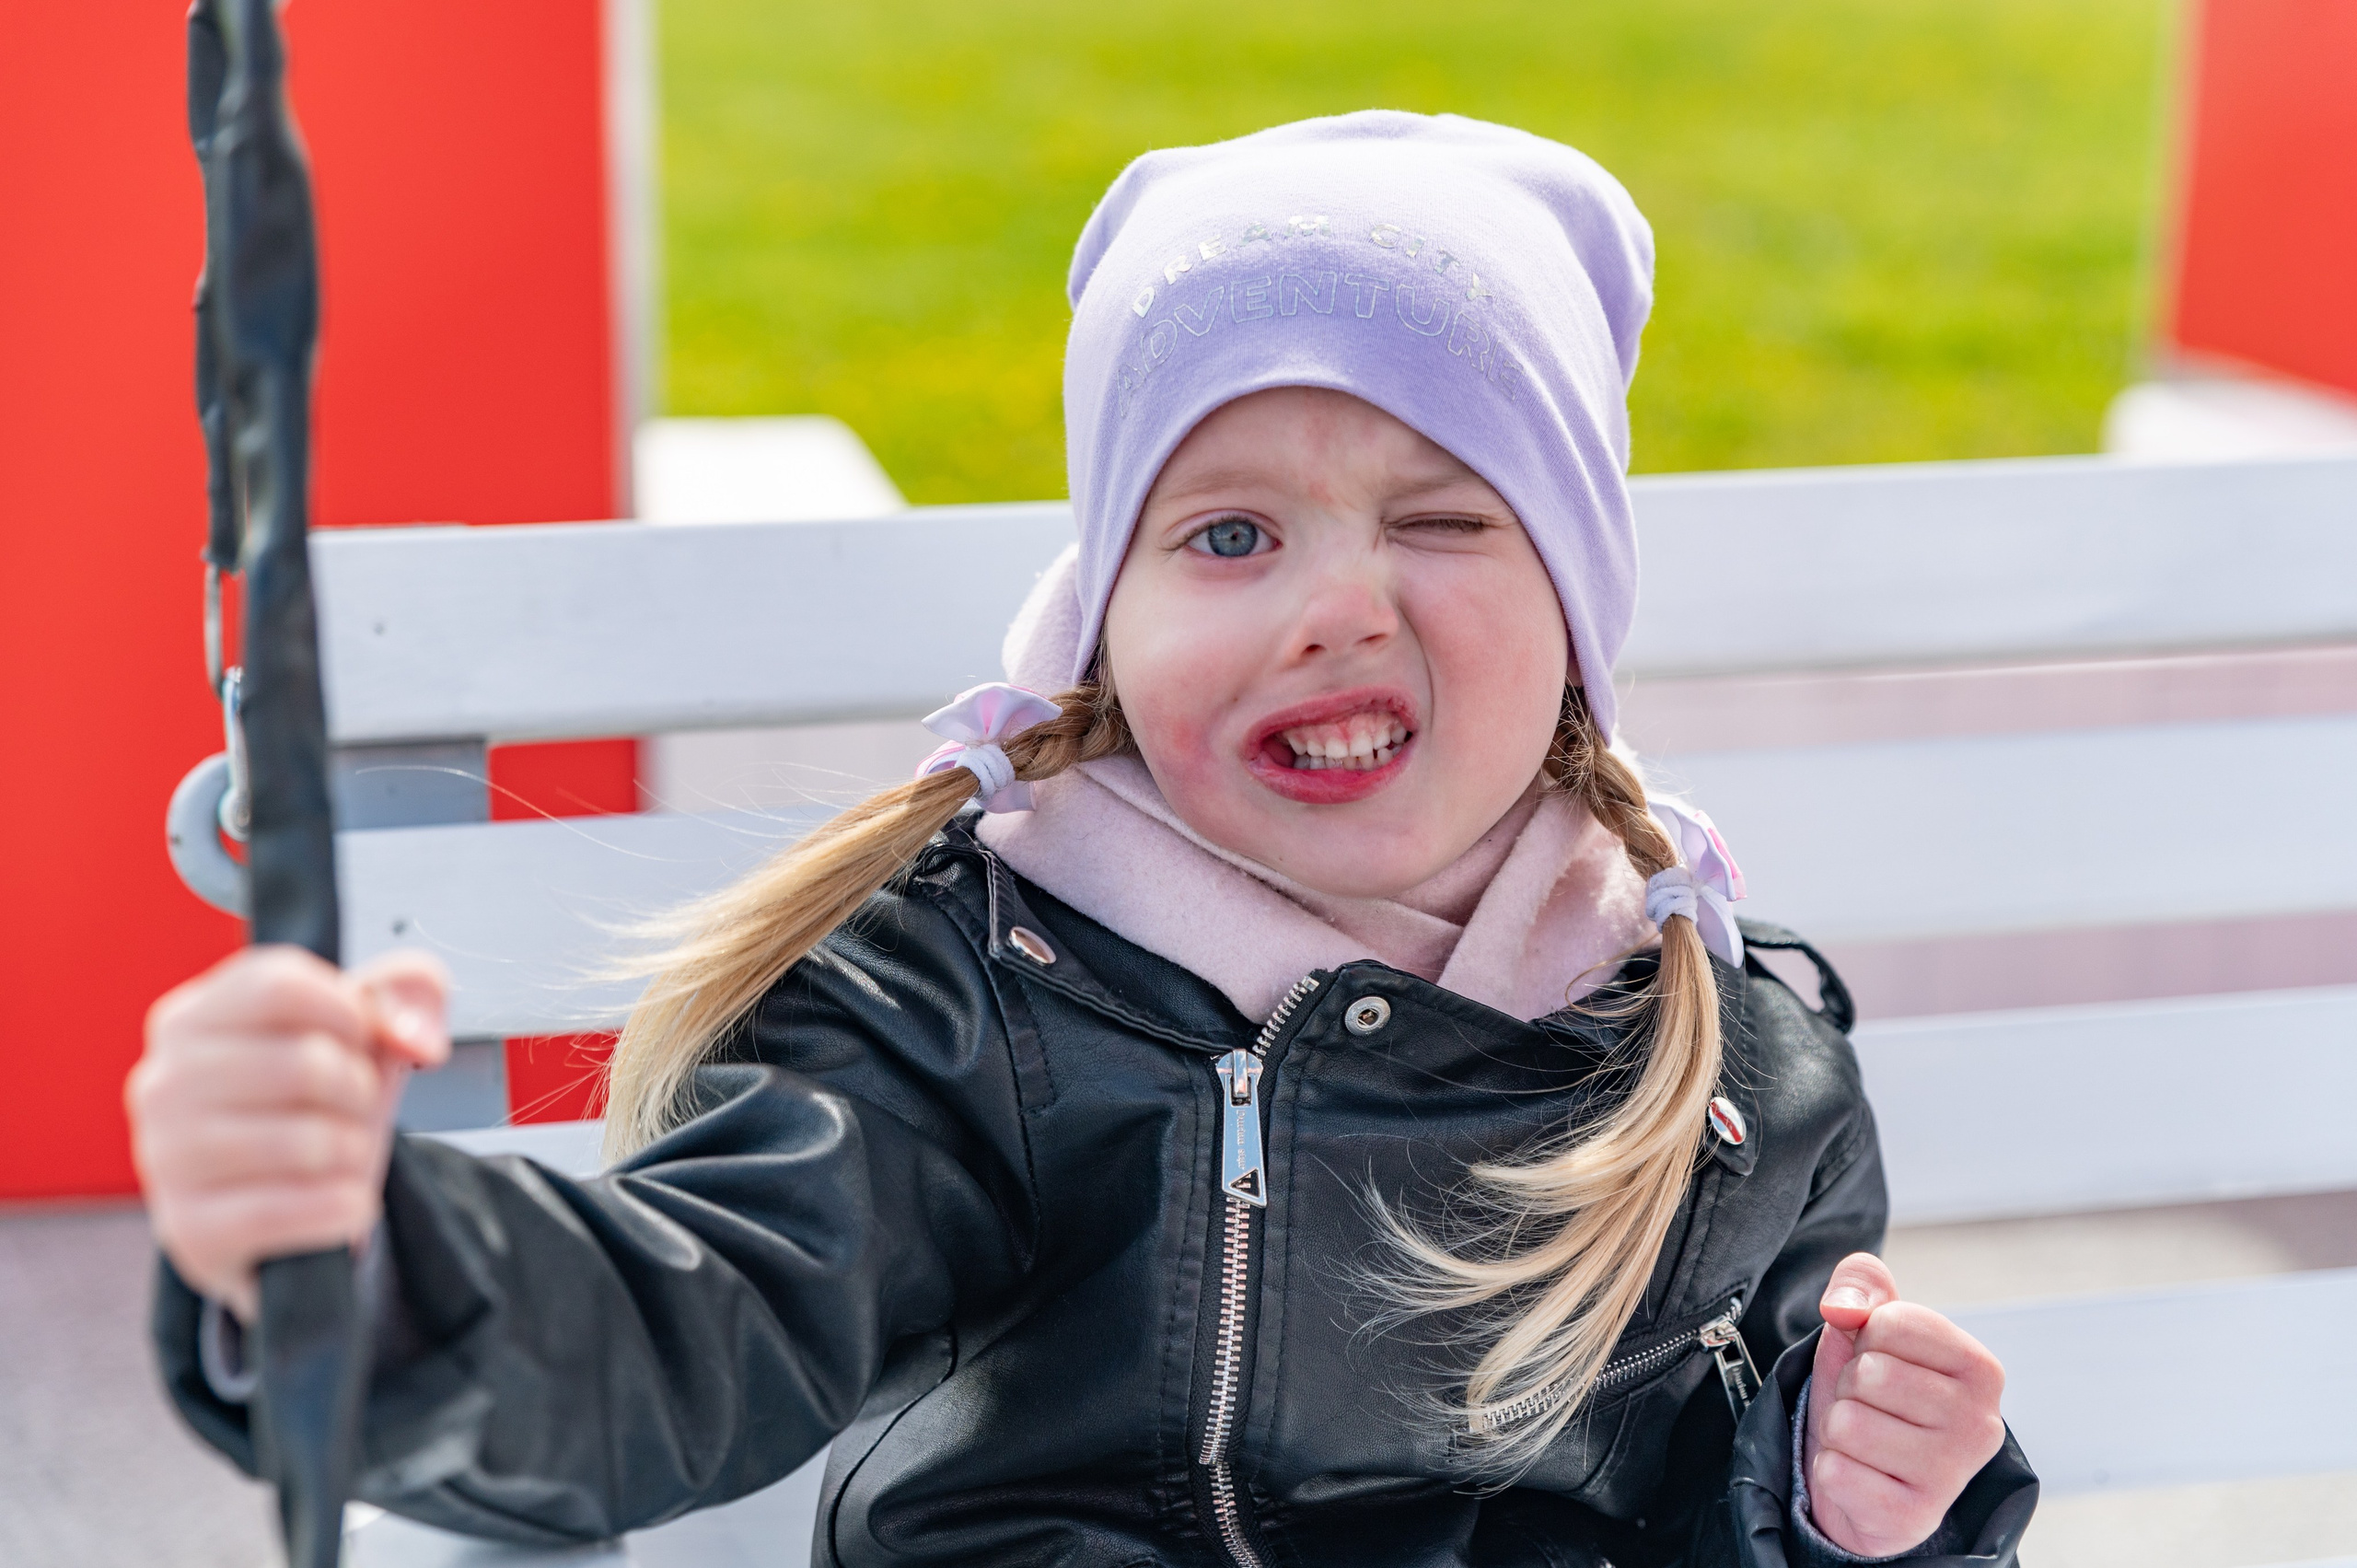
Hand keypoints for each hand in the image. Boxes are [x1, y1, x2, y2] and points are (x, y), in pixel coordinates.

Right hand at [127, 945, 450, 1322]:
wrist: (285, 1216)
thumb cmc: (314, 1108)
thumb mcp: (364, 1035)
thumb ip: (407, 991)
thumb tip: (418, 1038)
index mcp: (190, 1018)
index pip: (278, 985)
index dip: (349, 1013)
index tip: (360, 1039)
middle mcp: (161, 1083)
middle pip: (304, 1064)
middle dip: (359, 1090)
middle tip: (351, 1109)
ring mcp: (165, 1158)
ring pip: (307, 1142)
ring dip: (354, 1152)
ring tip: (339, 1156)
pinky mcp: (188, 1230)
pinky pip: (295, 1210)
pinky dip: (345, 1206)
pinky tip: (337, 1201)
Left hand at [1802, 1252, 2005, 1556]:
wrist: (1869, 1479)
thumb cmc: (1875, 1394)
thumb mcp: (1867, 1326)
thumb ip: (1860, 1283)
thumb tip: (1842, 1308)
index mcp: (1982, 1369)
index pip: (1892, 1321)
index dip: (1867, 1337)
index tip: (1885, 1362)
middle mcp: (1981, 1425)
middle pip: (1869, 1373)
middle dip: (1851, 1385)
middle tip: (1872, 1407)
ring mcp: (1951, 1476)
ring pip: (1847, 1423)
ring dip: (1839, 1428)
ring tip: (1866, 1441)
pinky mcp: (1911, 1519)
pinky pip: (1835, 1472)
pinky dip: (1832, 1470)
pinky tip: (1861, 1476)